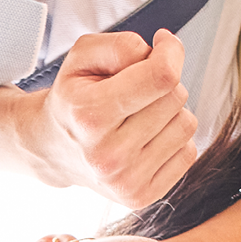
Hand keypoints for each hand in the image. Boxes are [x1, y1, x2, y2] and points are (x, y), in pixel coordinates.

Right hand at [31, 30, 198, 206]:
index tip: (162, 44)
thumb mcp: (82, 57)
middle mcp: (108, 155)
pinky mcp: (141, 197)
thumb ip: (123, 45)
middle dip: (161, 84)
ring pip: (186, 124)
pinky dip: (171, 139)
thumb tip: (164, 54)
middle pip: (176, 97)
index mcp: (90, 115)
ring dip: (168, 113)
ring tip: (138, 116)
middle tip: (133, 91)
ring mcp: (125, 181)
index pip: (162, 77)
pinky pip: (188, 152)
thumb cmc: (73, 99)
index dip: (171, 52)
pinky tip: (145, 139)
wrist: (52, 150)